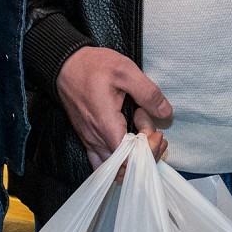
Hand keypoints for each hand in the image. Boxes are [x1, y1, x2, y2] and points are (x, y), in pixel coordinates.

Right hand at [56, 46, 172, 168]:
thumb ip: (147, 93)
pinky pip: (102, 161)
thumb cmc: (93, 66)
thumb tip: (166, 112)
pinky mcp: (86, 138)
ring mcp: (89, 140)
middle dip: (145, 153)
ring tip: (144, 133)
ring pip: (114, 167)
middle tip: (154, 131)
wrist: (66, 65)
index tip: (155, 132)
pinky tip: (129, 140)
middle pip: (124, 166)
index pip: (129, 159)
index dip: (147, 150)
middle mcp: (95, 138)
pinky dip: (119, 158)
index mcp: (105, 124)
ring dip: (133, 156)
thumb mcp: (125, 71)